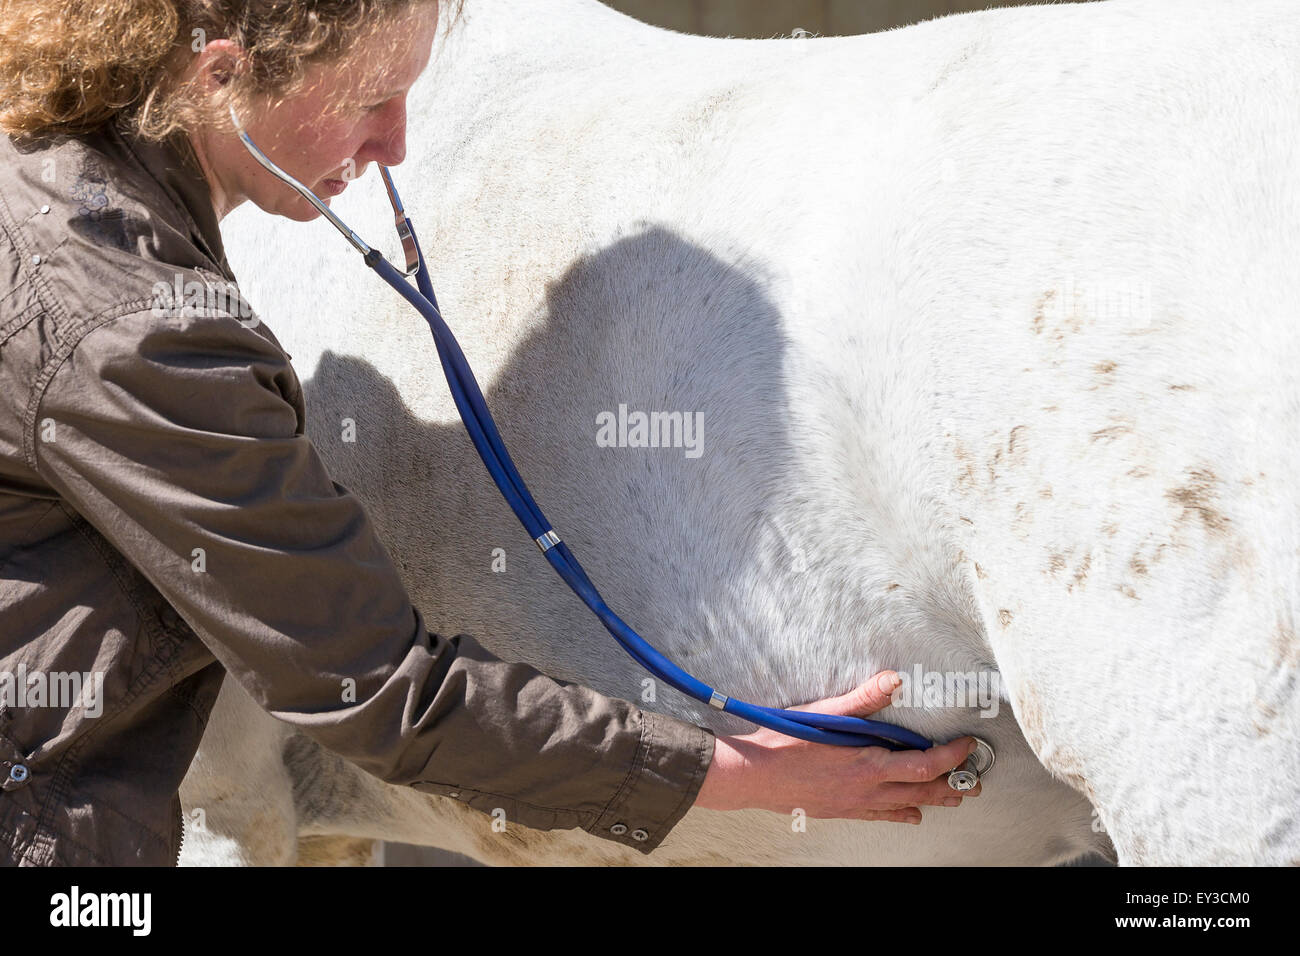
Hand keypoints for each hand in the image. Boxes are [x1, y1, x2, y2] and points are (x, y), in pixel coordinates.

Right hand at [693, 671, 981, 823]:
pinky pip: (880, 816)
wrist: (753, 775)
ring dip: (933, 800)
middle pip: (923, 790)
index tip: (967, 746)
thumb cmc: (786, 742)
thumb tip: (893, 680)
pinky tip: (910, 814)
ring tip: (953, 797)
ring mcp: (855, 804)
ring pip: (906, 806)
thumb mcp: (825, 713)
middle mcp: (867, 788)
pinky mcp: (841, 810)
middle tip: (974, 780)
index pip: (925, 764)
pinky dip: (901, 814)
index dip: (952, 756)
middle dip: (952, 784)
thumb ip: (863, 698)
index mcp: (869, 764)